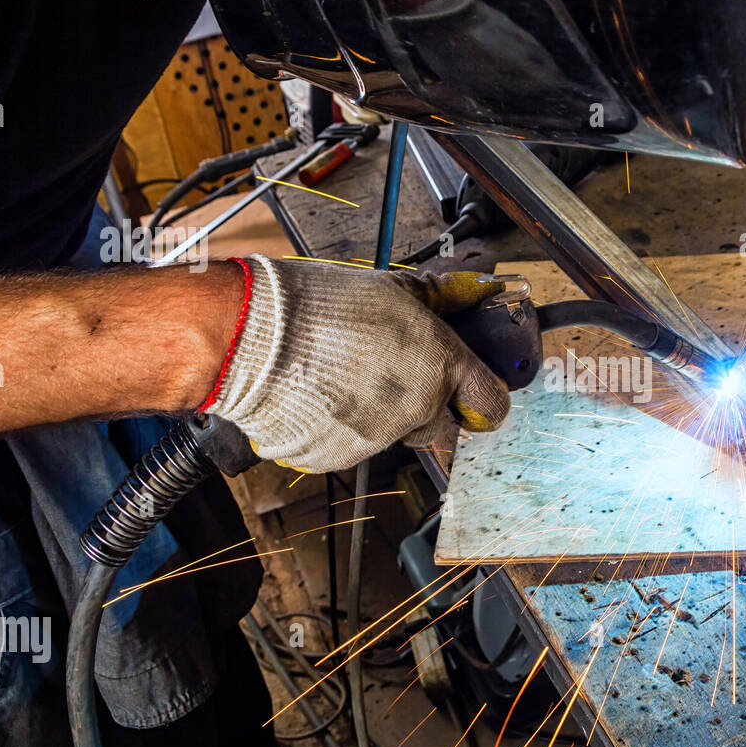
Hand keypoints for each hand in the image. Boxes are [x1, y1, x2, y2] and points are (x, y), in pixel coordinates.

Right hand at [206, 255, 509, 471]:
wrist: (253, 337)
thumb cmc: (319, 306)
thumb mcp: (392, 289)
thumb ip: (442, 298)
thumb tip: (481, 287)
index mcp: (441, 365)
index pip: (491, 404)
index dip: (484, 402)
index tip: (475, 398)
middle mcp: (417, 408)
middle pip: (437, 424)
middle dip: (421, 406)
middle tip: (386, 374)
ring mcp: (378, 439)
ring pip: (392, 436)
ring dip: (377, 415)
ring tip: (341, 377)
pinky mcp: (337, 459)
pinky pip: (348, 448)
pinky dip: (337, 428)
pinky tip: (318, 396)